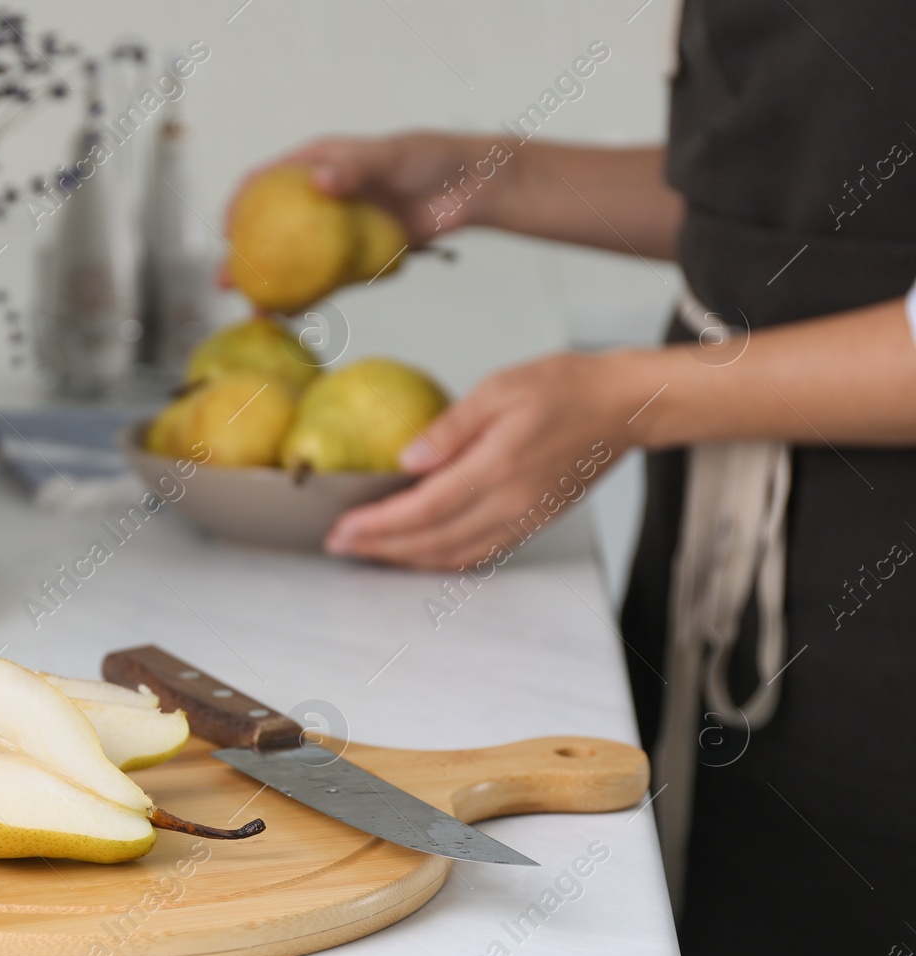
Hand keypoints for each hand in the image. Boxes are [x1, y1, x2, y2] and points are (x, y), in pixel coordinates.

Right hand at [217, 132, 510, 286]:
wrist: (471, 188)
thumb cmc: (430, 159)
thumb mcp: (390, 156)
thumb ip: (355, 168)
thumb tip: (320, 183)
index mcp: (317, 164)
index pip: (265, 181)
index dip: (239, 204)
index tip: (226, 231)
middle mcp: (319, 198)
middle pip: (270, 228)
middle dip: (244, 257)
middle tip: (227, 282)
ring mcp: (337, 230)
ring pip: (294, 260)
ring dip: (271, 285)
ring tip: (254, 310)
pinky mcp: (358, 255)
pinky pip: (327, 279)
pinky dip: (309, 297)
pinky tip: (291, 315)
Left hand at [324, 352, 645, 568]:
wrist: (624, 406)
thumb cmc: (566, 387)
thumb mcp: (499, 388)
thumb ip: (450, 428)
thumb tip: (407, 460)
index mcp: (499, 466)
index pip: (425, 509)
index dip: (379, 525)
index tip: (342, 529)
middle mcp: (512, 502)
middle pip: (433, 541)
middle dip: (380, 547)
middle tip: (339, 545)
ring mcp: (524, 518)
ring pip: (454, 555)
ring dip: (406, 559)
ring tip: (368, 550)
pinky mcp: (532, 523)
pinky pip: (479, 553)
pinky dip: (440, 558)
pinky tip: (416, 551)